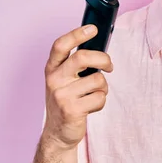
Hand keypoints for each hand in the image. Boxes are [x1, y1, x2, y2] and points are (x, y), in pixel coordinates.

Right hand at [41, 24, 112, 150]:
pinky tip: (91, 107)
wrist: (58, 133)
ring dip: (103, 87)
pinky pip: (99, 98)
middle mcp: (54, 79)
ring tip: (94, 95)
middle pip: (82, 57)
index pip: (60, 45)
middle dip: (103, 59)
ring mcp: (61, 95)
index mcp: (52, 68)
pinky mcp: (71, 110)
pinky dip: (101, 101)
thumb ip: (76, 65)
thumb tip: (99, 48)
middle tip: (109, 66)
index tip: (93, 29)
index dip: (77, 34)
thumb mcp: (64, 80)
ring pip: (97, 80)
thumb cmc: (67, 101)